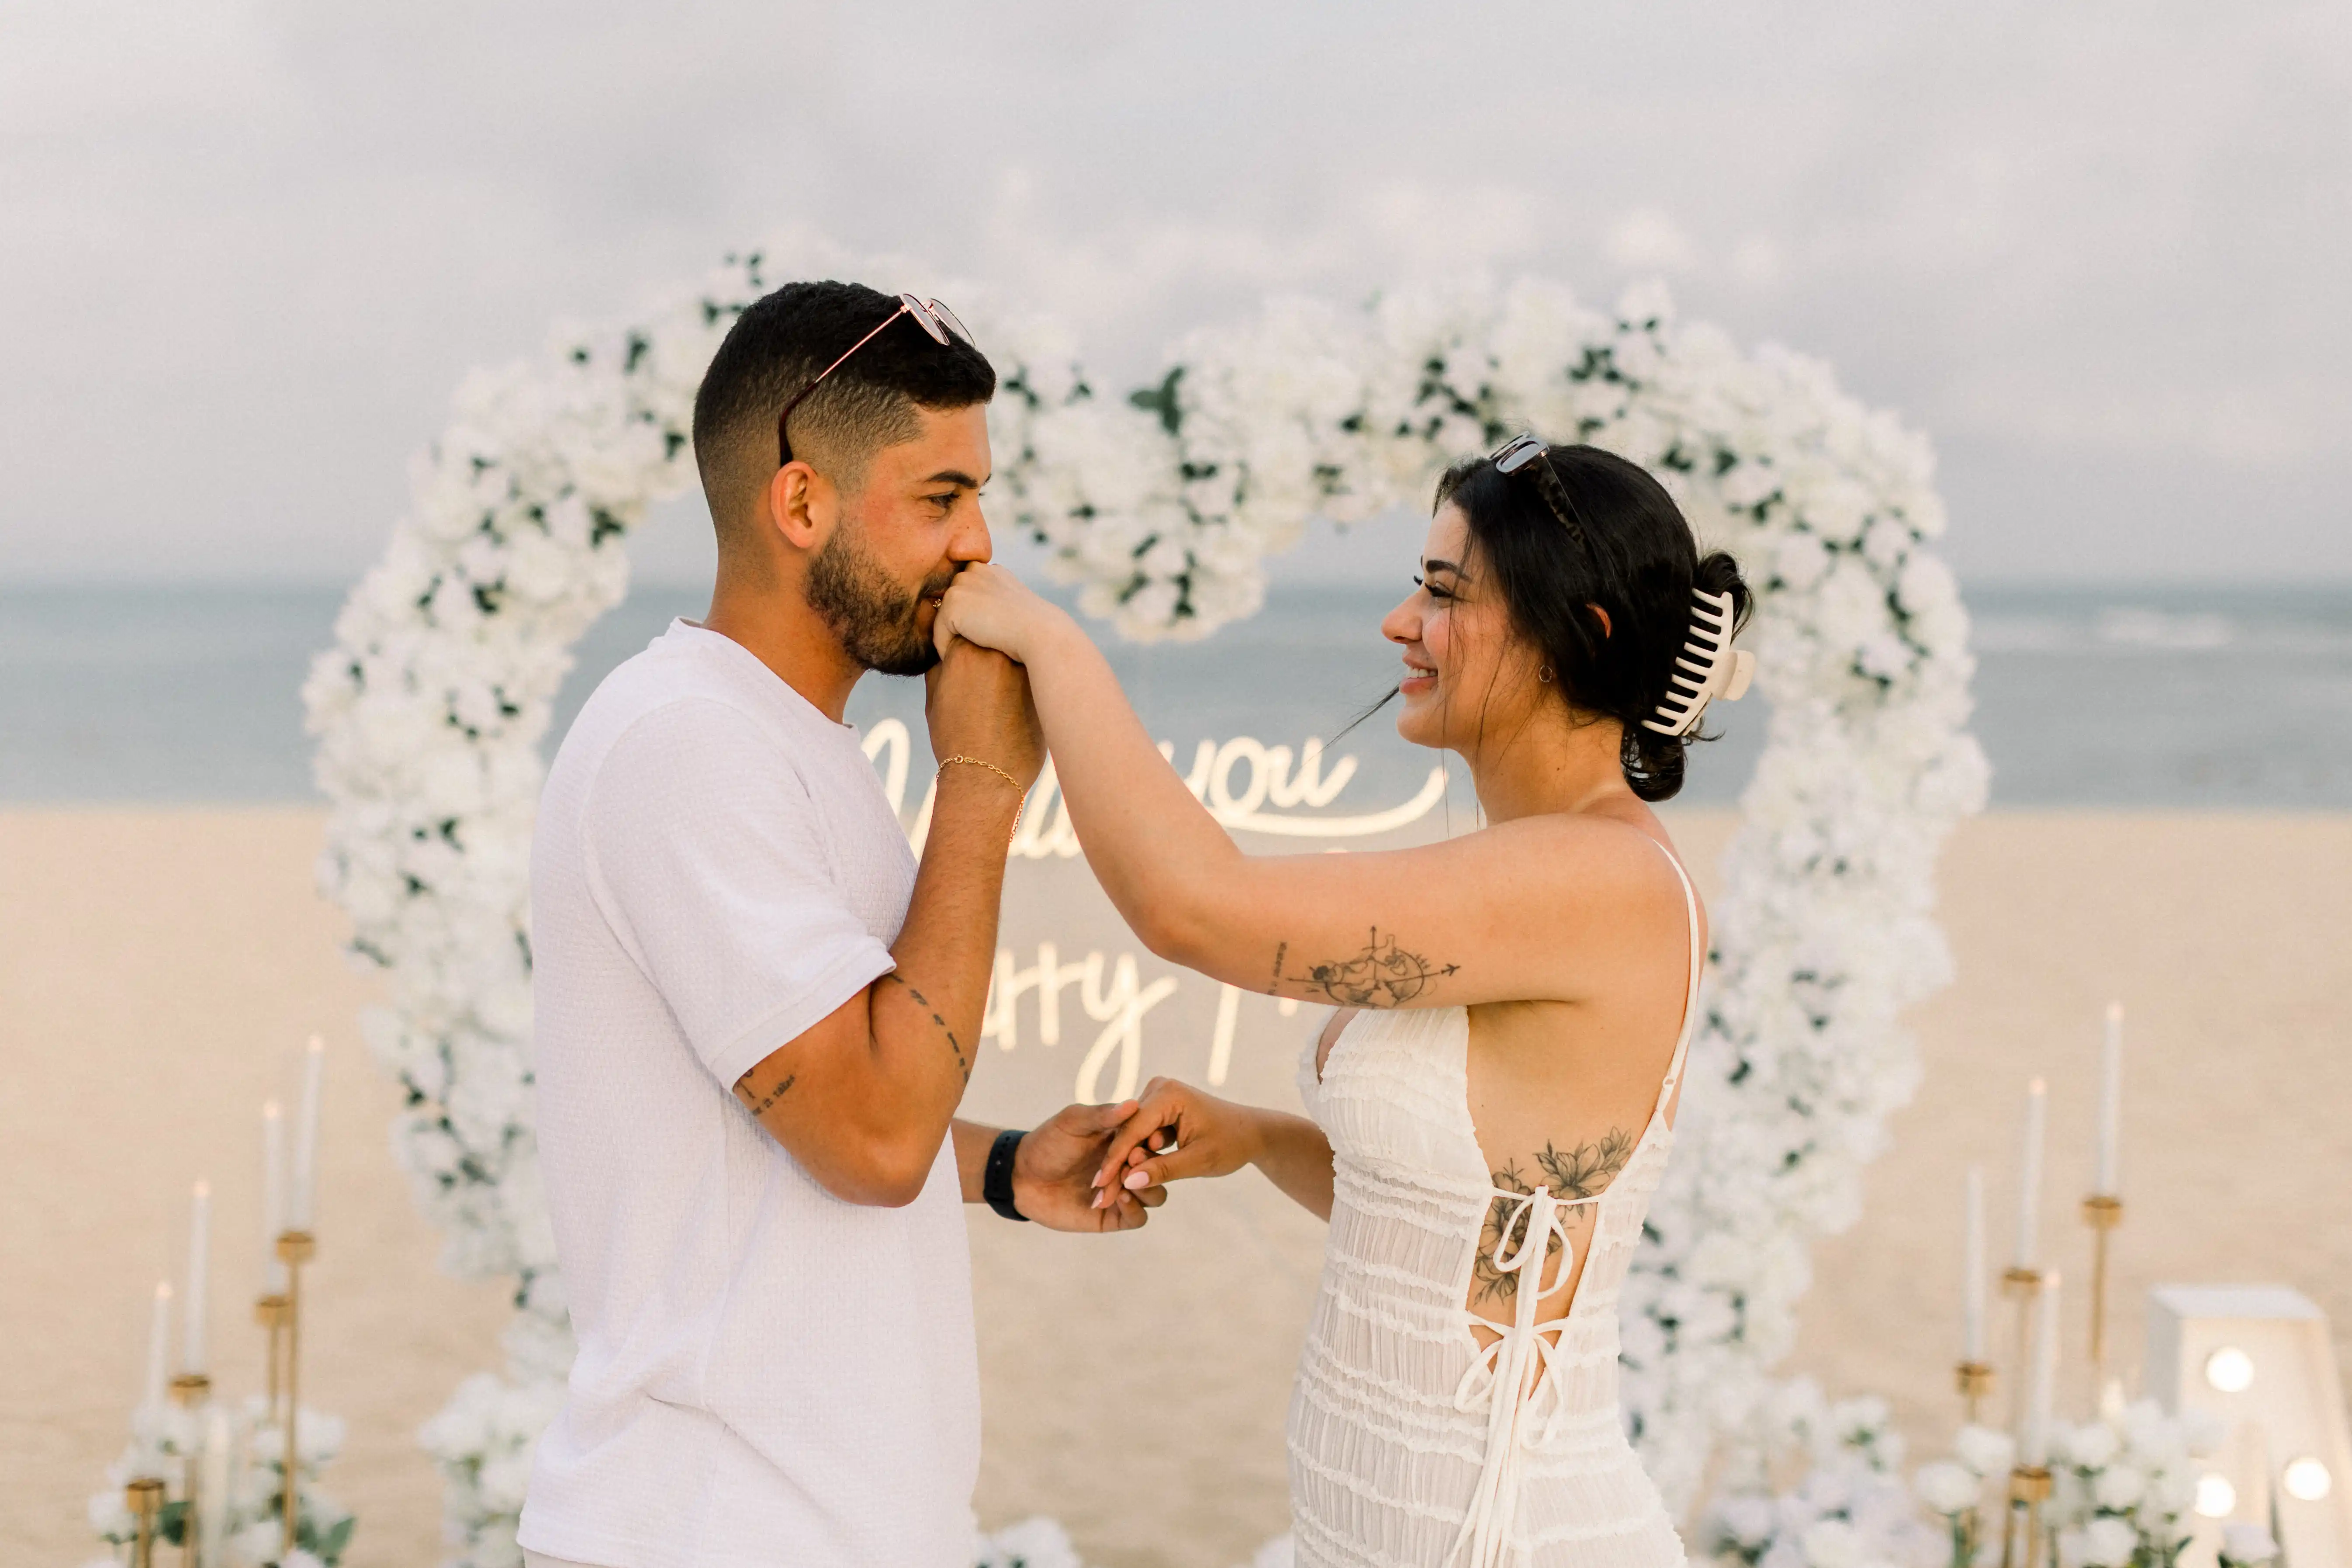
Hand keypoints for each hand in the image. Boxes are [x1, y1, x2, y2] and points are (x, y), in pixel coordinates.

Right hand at [923, 637, 1045, 789]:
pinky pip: (1035, 670)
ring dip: (1010, 662)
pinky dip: (1026, 680)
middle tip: (986, 678)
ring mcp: (1024, 667)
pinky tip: (1017, 702)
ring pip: (1016, 652)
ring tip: (1000, 692)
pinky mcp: (1043, 684)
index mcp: (964, 652)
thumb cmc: (954, 741)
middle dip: (990, 648)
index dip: (965, 645)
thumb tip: (948, 647)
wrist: (986, 778)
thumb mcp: (934, 699)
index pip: (966, 629)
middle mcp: (996, 653)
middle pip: (994, 636)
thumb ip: (941, 666)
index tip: (967, 666)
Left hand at [933, 562, 1066, 665]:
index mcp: (991, 571)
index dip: (970, 619)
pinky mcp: (952, 602)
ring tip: (965, 656)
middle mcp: (975, 570)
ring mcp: (962, 584)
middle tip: (968, 650)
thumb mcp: (1015, 610)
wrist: (1040, 633)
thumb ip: (995, 606)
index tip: (983, 639)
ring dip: (950, 638)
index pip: (968, 595)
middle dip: (957, 626)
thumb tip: (980, 618)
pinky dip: (945, 648)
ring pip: (944, 619)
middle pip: (952, 605)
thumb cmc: (1035, 631)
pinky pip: (938, 633)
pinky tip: (962, 658)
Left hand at [1014, 1100, 1168, 1232]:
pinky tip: (1120, 1198)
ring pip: (1154, 1195)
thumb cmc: (1047, 1142)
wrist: (1021, 1176)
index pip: (1154, 1141)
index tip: (1150, 1140)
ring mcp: (1120, 1192)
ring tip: (1126, 1182)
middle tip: (1134, 1162)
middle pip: (1159, 1170)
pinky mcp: (1111, 1215)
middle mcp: (1126, 1166)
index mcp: (1123, 1141)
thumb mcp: (1073, 1121)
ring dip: (1146, 1189)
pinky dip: (1135, 1210)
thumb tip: (1133, 1104)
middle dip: (1151, 1167)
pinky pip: (1137, 1218)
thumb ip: (1103, 1115)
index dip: (1155, 1142)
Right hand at [1091, 1076, 1262, 1203]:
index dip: (1115, 1160)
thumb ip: (1163, 1170)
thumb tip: (1129, 1181)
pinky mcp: (1158, 1108)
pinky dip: (1138, 1155)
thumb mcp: (1198, 1161)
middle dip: (1116, 1164)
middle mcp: (1159, 1089)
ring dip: (1125, 1161)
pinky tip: (1128, 1178)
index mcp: (1169, 1094)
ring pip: (1132, 1134)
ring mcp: (1157, 1096)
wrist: (1250, 1132)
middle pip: (1128, 1131)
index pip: (1133, 1129)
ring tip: (1110, 1192)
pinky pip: (1140, 1134)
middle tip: (1100, 1195)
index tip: (1099, 1187)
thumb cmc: (1231, 1144)